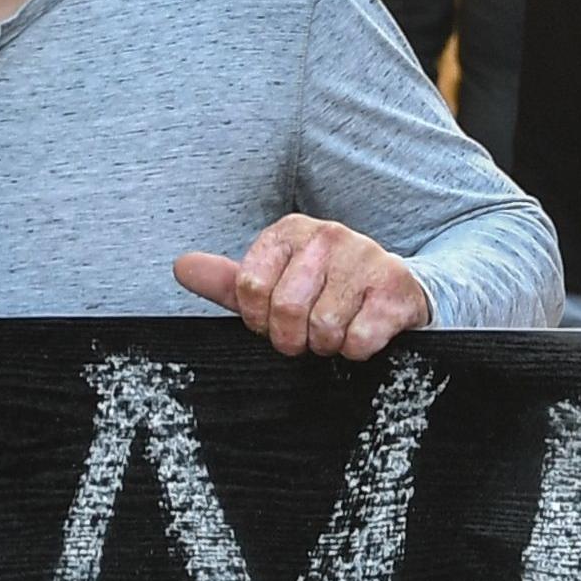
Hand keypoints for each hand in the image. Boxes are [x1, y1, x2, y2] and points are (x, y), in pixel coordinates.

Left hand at [173, 216, 433, 357]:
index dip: (259, 320)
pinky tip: (364, 332)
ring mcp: (365, 257)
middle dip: (293, 337)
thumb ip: (228, 282)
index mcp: (290, 231)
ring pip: (323, 328)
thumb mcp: (275, 283)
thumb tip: (181, 267)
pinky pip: (358, 340)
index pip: (248, 287)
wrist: (398, 290)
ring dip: (328, 345)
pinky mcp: (395, 287)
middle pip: (285, 309)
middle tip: (308, 334)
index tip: (275, 320)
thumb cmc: (327, 291)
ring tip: (338, 330)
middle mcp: (328, 235)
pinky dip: (357, 350)